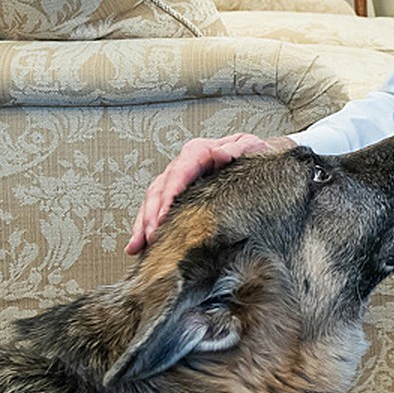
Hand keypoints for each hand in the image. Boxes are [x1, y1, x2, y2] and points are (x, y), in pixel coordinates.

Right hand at [125, 133, 295, 254]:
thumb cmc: (253, 153)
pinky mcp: (176, 194)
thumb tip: (219, 154)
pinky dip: (145, 227)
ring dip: (144, 223)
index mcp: (199, 151)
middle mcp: (183, 165)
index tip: (163, 215)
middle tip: (152, 237)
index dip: (169, 194)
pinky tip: (138, 246)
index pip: (179, 172)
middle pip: (160, 189)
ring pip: (153, 201)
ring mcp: (177, 180)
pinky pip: (156, 210)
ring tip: (139, 245)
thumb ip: (237, 149)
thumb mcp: (251, 146)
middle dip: (152, 214)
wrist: (255, 157)